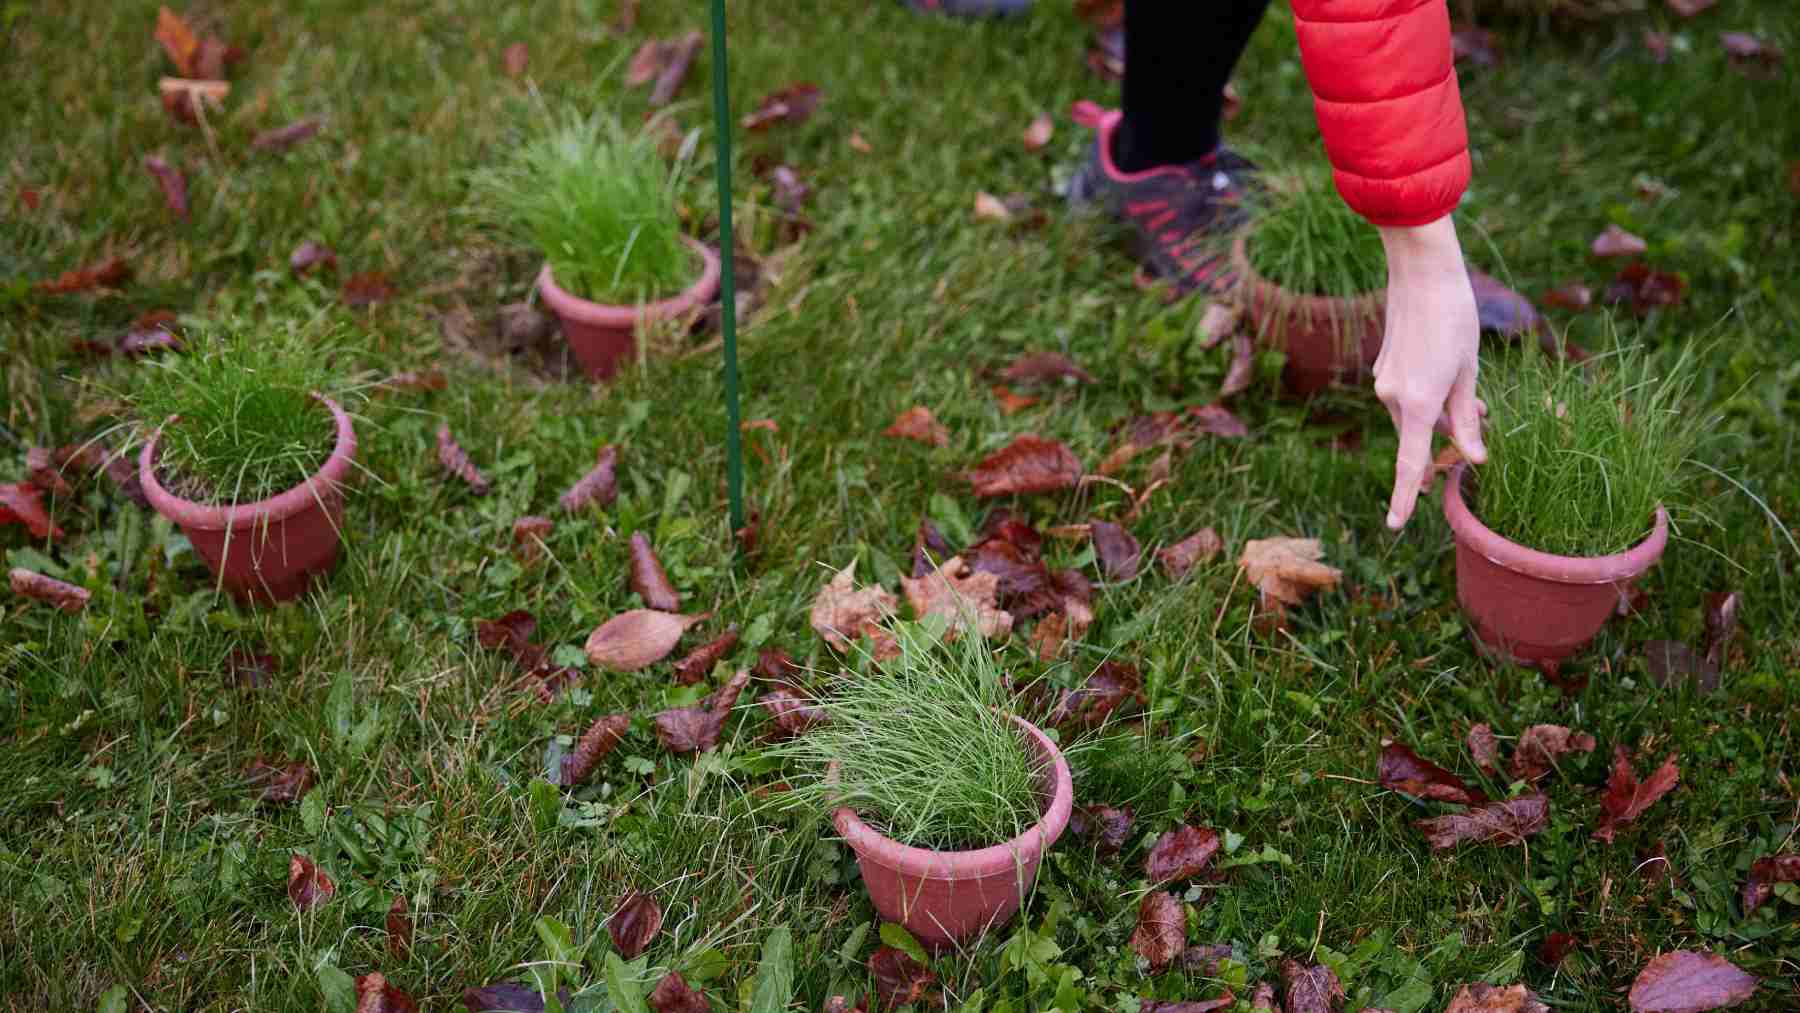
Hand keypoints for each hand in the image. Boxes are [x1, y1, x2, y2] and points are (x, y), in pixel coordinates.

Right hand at [1373, 215, 1486, 529]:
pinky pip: (1404, 395)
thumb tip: (1473, 457)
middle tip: (1480, 427)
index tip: (1396, 524)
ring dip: (1439, 413)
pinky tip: (1446, 370)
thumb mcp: (1469, 372)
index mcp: (1416, 403)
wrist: (1421, 273)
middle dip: (1445, 439)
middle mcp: (1392, 397)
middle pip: (1418, 436)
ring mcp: (1384, 382)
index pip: (1409, 461)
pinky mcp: (1383, 367)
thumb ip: (1467, 418)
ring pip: (1413, 415)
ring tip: (1471, 393)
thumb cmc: (1453, 318)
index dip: (1404, 495)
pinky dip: (1425, 395)